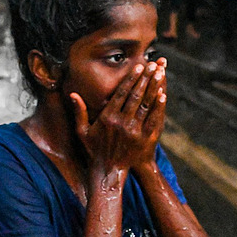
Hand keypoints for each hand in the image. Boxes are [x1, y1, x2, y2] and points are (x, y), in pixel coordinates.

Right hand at [71, 59, 166, 173]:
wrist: (108, 172)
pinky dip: (158, 106)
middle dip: (144, 79)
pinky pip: (153, 119)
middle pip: (135, 96)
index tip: (137, 67)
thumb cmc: (93, 150)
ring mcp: (134, 131)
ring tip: (159, 74)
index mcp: (107, 117)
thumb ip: (79, 111)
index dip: (131, 79)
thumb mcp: (82, 131)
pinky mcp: (144, 139)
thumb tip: (73, 94)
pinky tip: (163, 94)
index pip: (121, 94)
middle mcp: (121, 122)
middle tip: (152, 64)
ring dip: (153, 88)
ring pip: (146, 105)